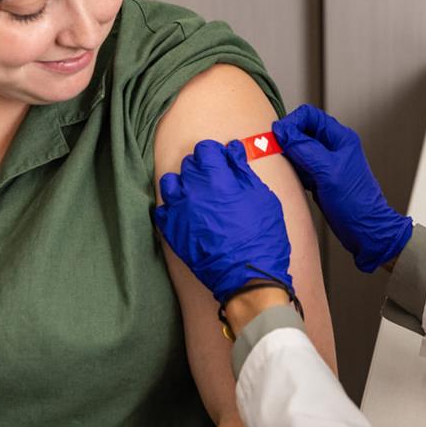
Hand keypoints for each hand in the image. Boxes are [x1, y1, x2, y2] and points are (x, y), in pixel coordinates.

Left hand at [154, 139, 292, 303]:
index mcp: (216, 178)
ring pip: (170, 183)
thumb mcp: (262, 197)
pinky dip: (172, 208)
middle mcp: (193, 190)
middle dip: (202, 168)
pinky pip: (163, 209)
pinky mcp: (172, 231)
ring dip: (183, 184)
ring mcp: (179, 211)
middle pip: (188, 164)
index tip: (222, 163)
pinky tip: (187, 214)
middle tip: (216, 183)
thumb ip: (243, 170)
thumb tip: (233, 150)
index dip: (216, 154)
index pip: (205, 149)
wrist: (247, 276)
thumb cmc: (261, 237)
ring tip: (197, 195)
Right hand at [272, 104, 412, 271]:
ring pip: (299, 148)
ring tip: (280, 164)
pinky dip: (291, 168)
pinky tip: (289, 177)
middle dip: (286, 138)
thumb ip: (305, 149)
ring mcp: (325, 162)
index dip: (291, 123)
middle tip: (274, 150)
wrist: (365, 230)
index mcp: (340, 138)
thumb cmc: (356, 202)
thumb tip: (283, 132)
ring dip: (287, 153)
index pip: (309, 116)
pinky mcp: (320, 177)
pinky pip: (300, 165)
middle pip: (302, 130)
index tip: (278, 136)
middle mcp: (333, 146)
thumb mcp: (328, 172)